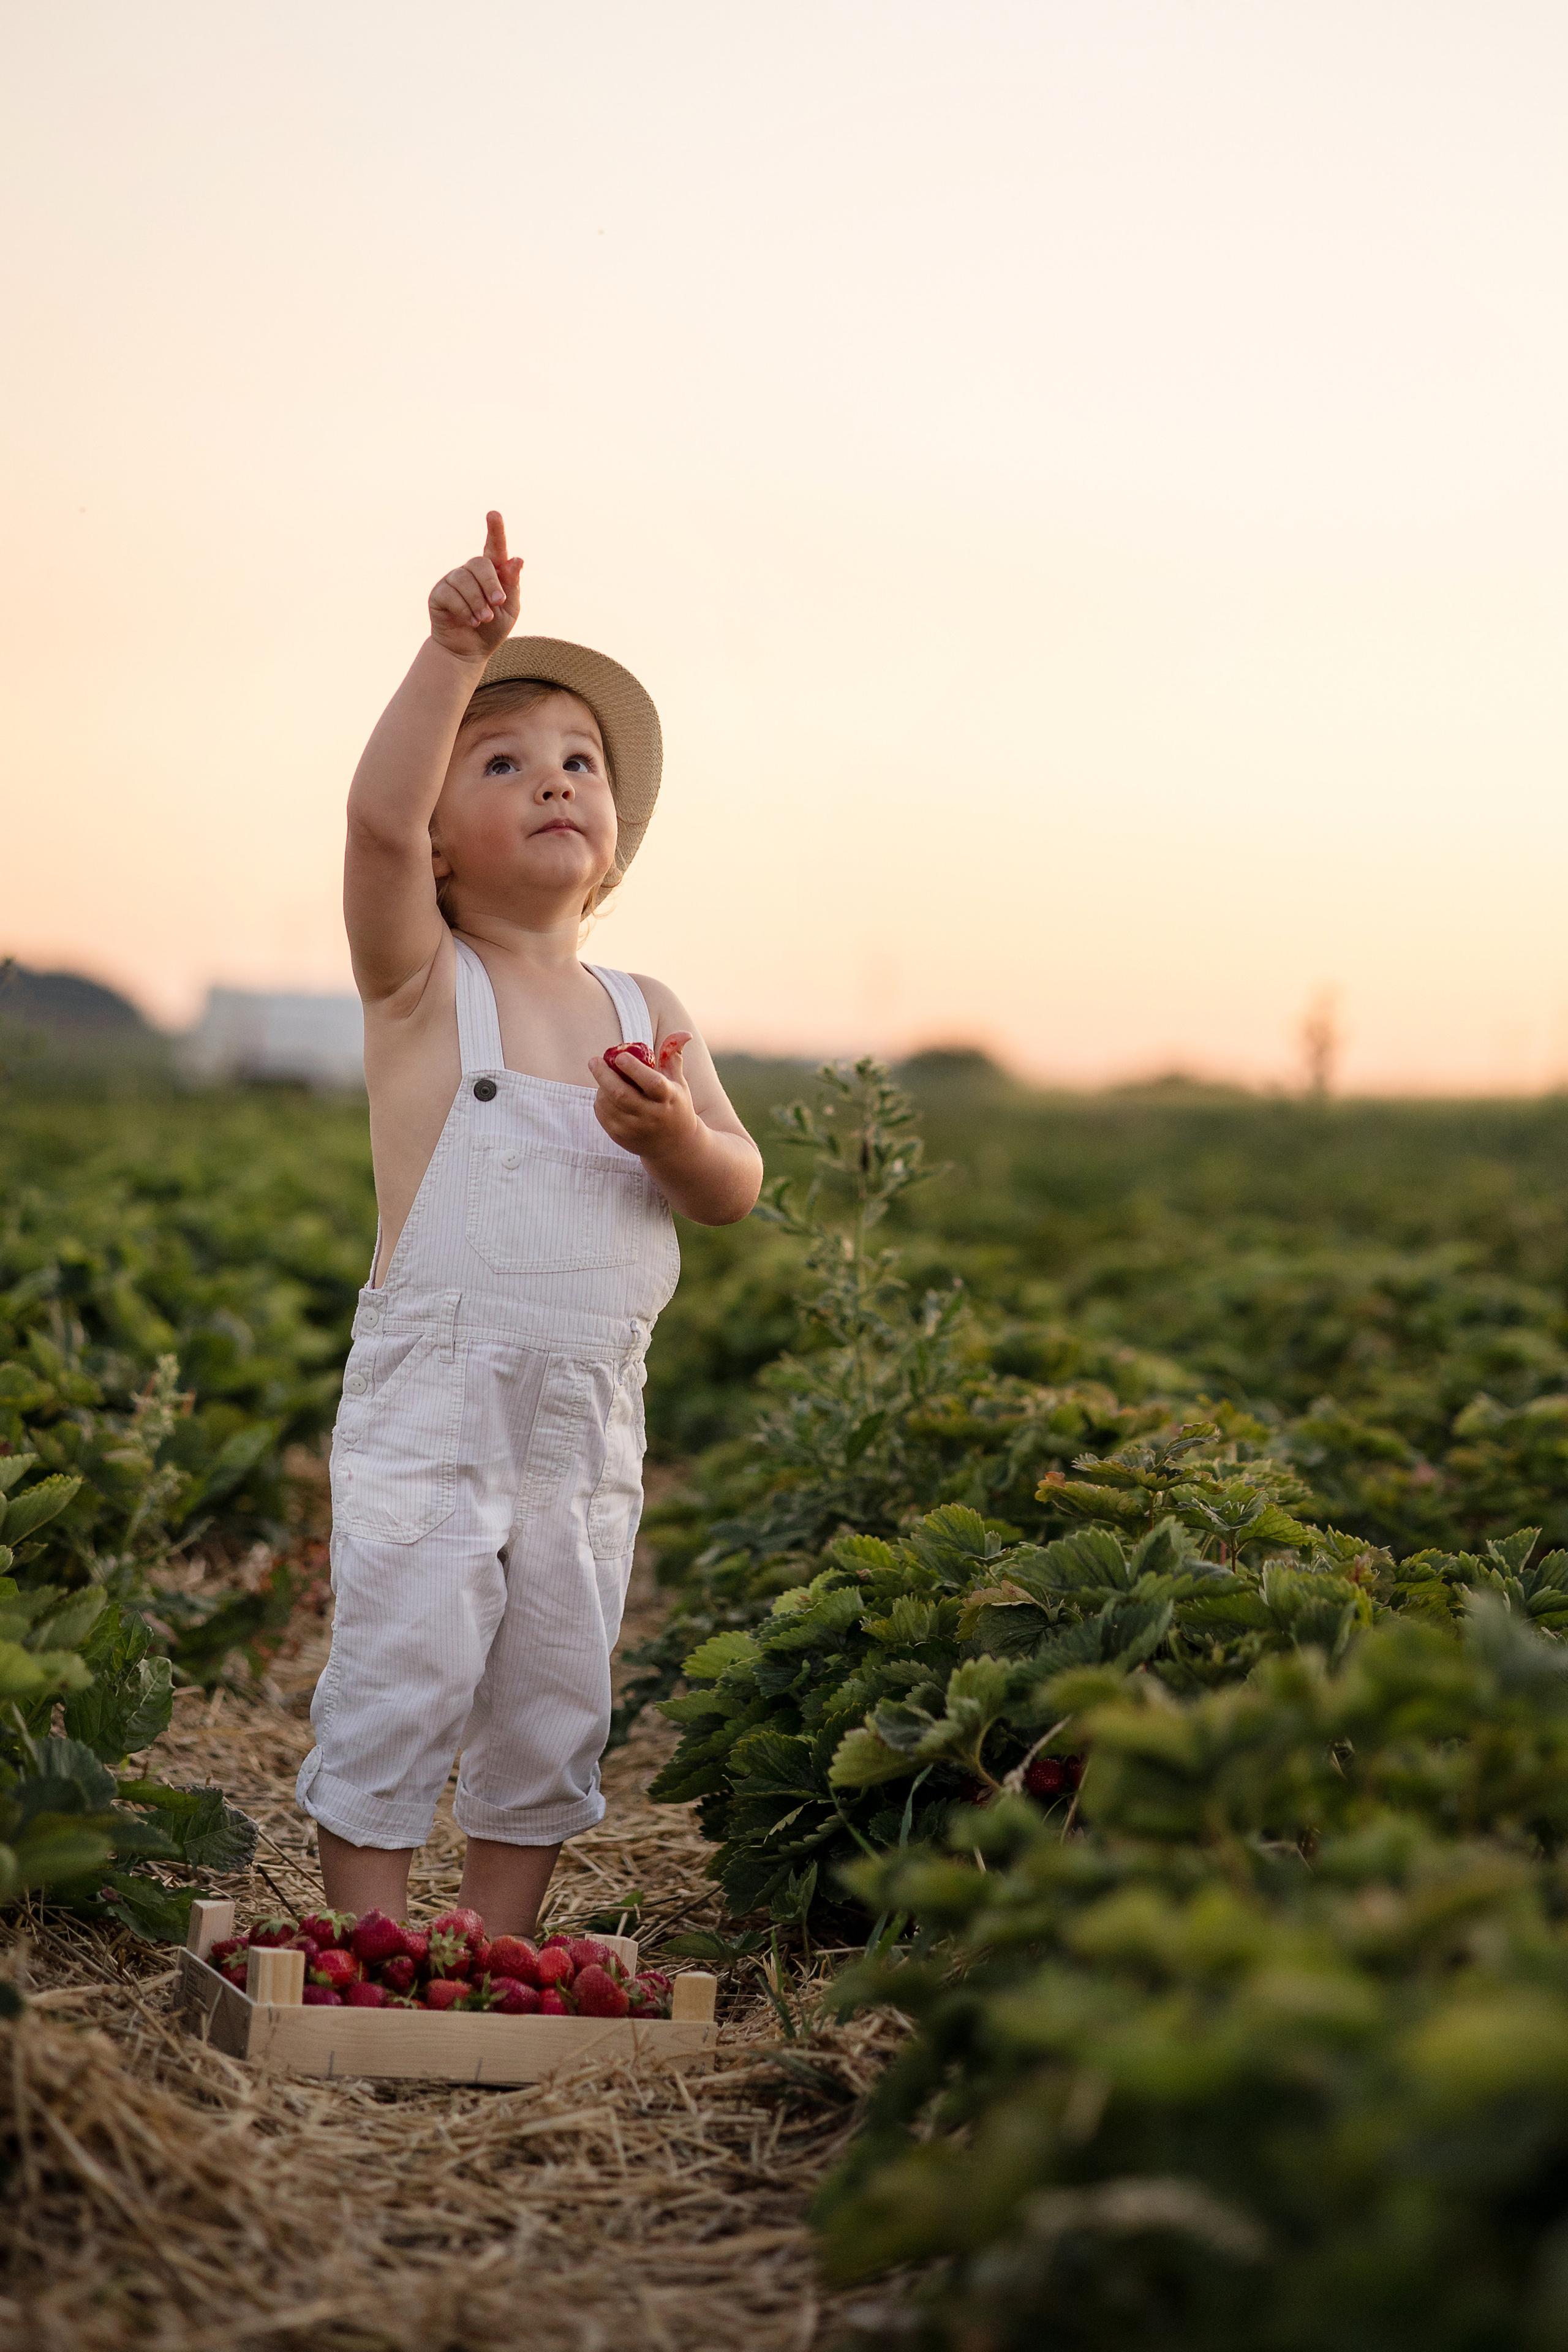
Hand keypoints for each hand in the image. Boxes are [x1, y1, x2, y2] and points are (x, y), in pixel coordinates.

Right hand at [428, 511, 523, 662]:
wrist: (469, 651)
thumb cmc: (492, 629)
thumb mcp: (509, 608)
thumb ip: (512, 585)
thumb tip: (516, 560)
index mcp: (492, 572)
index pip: (494, 547)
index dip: (495, 530)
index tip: (494, 515)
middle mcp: (471, 572)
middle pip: (480, 563)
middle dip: (492, 585)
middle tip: (498, 604)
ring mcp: (453, 580)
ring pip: (465, 579)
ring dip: (478, 602)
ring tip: (483, 619)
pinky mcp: (439, 593)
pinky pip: (451, 593)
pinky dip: (464, 609)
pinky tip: (469, 620)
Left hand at [589, 1033, 695, 1160]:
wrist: (675, 1146)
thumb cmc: (675, 1104)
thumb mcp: (678, 1081)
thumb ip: (674, 1056)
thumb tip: (685, 1033)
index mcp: (668, 1098)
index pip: (652, 1083)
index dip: (635, 1069)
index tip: (620, 1055)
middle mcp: (653, 1116)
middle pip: (622, 1095)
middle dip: (604, 1075)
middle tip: (594, 1060)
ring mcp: (636, 1129)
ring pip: (609, 1105)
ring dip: (600, 1088)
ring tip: (601, 1075)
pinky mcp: (622, 1137)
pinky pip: (603, 1116)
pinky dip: (600, 1102)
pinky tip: (603, 1093)